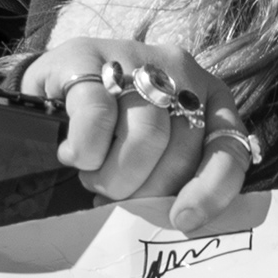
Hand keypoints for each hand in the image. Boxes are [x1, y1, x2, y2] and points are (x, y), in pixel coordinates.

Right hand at [19, 33, 256, 231]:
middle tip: (116, 195)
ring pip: (145, 134)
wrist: (47, 87)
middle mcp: (179, 69)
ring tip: (93, 176)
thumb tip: (180, 222)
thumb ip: (176, 177)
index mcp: (207, 96)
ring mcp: (133, 57)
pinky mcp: (87, 55)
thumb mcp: (154, 153)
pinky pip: (98, 116)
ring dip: (115, 175)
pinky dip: (86, 150)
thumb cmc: (110, 131)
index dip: (210, 191)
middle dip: (145, 190)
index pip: (229, 148)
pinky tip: (74, 154)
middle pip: (180, 148)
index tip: (182, 220)